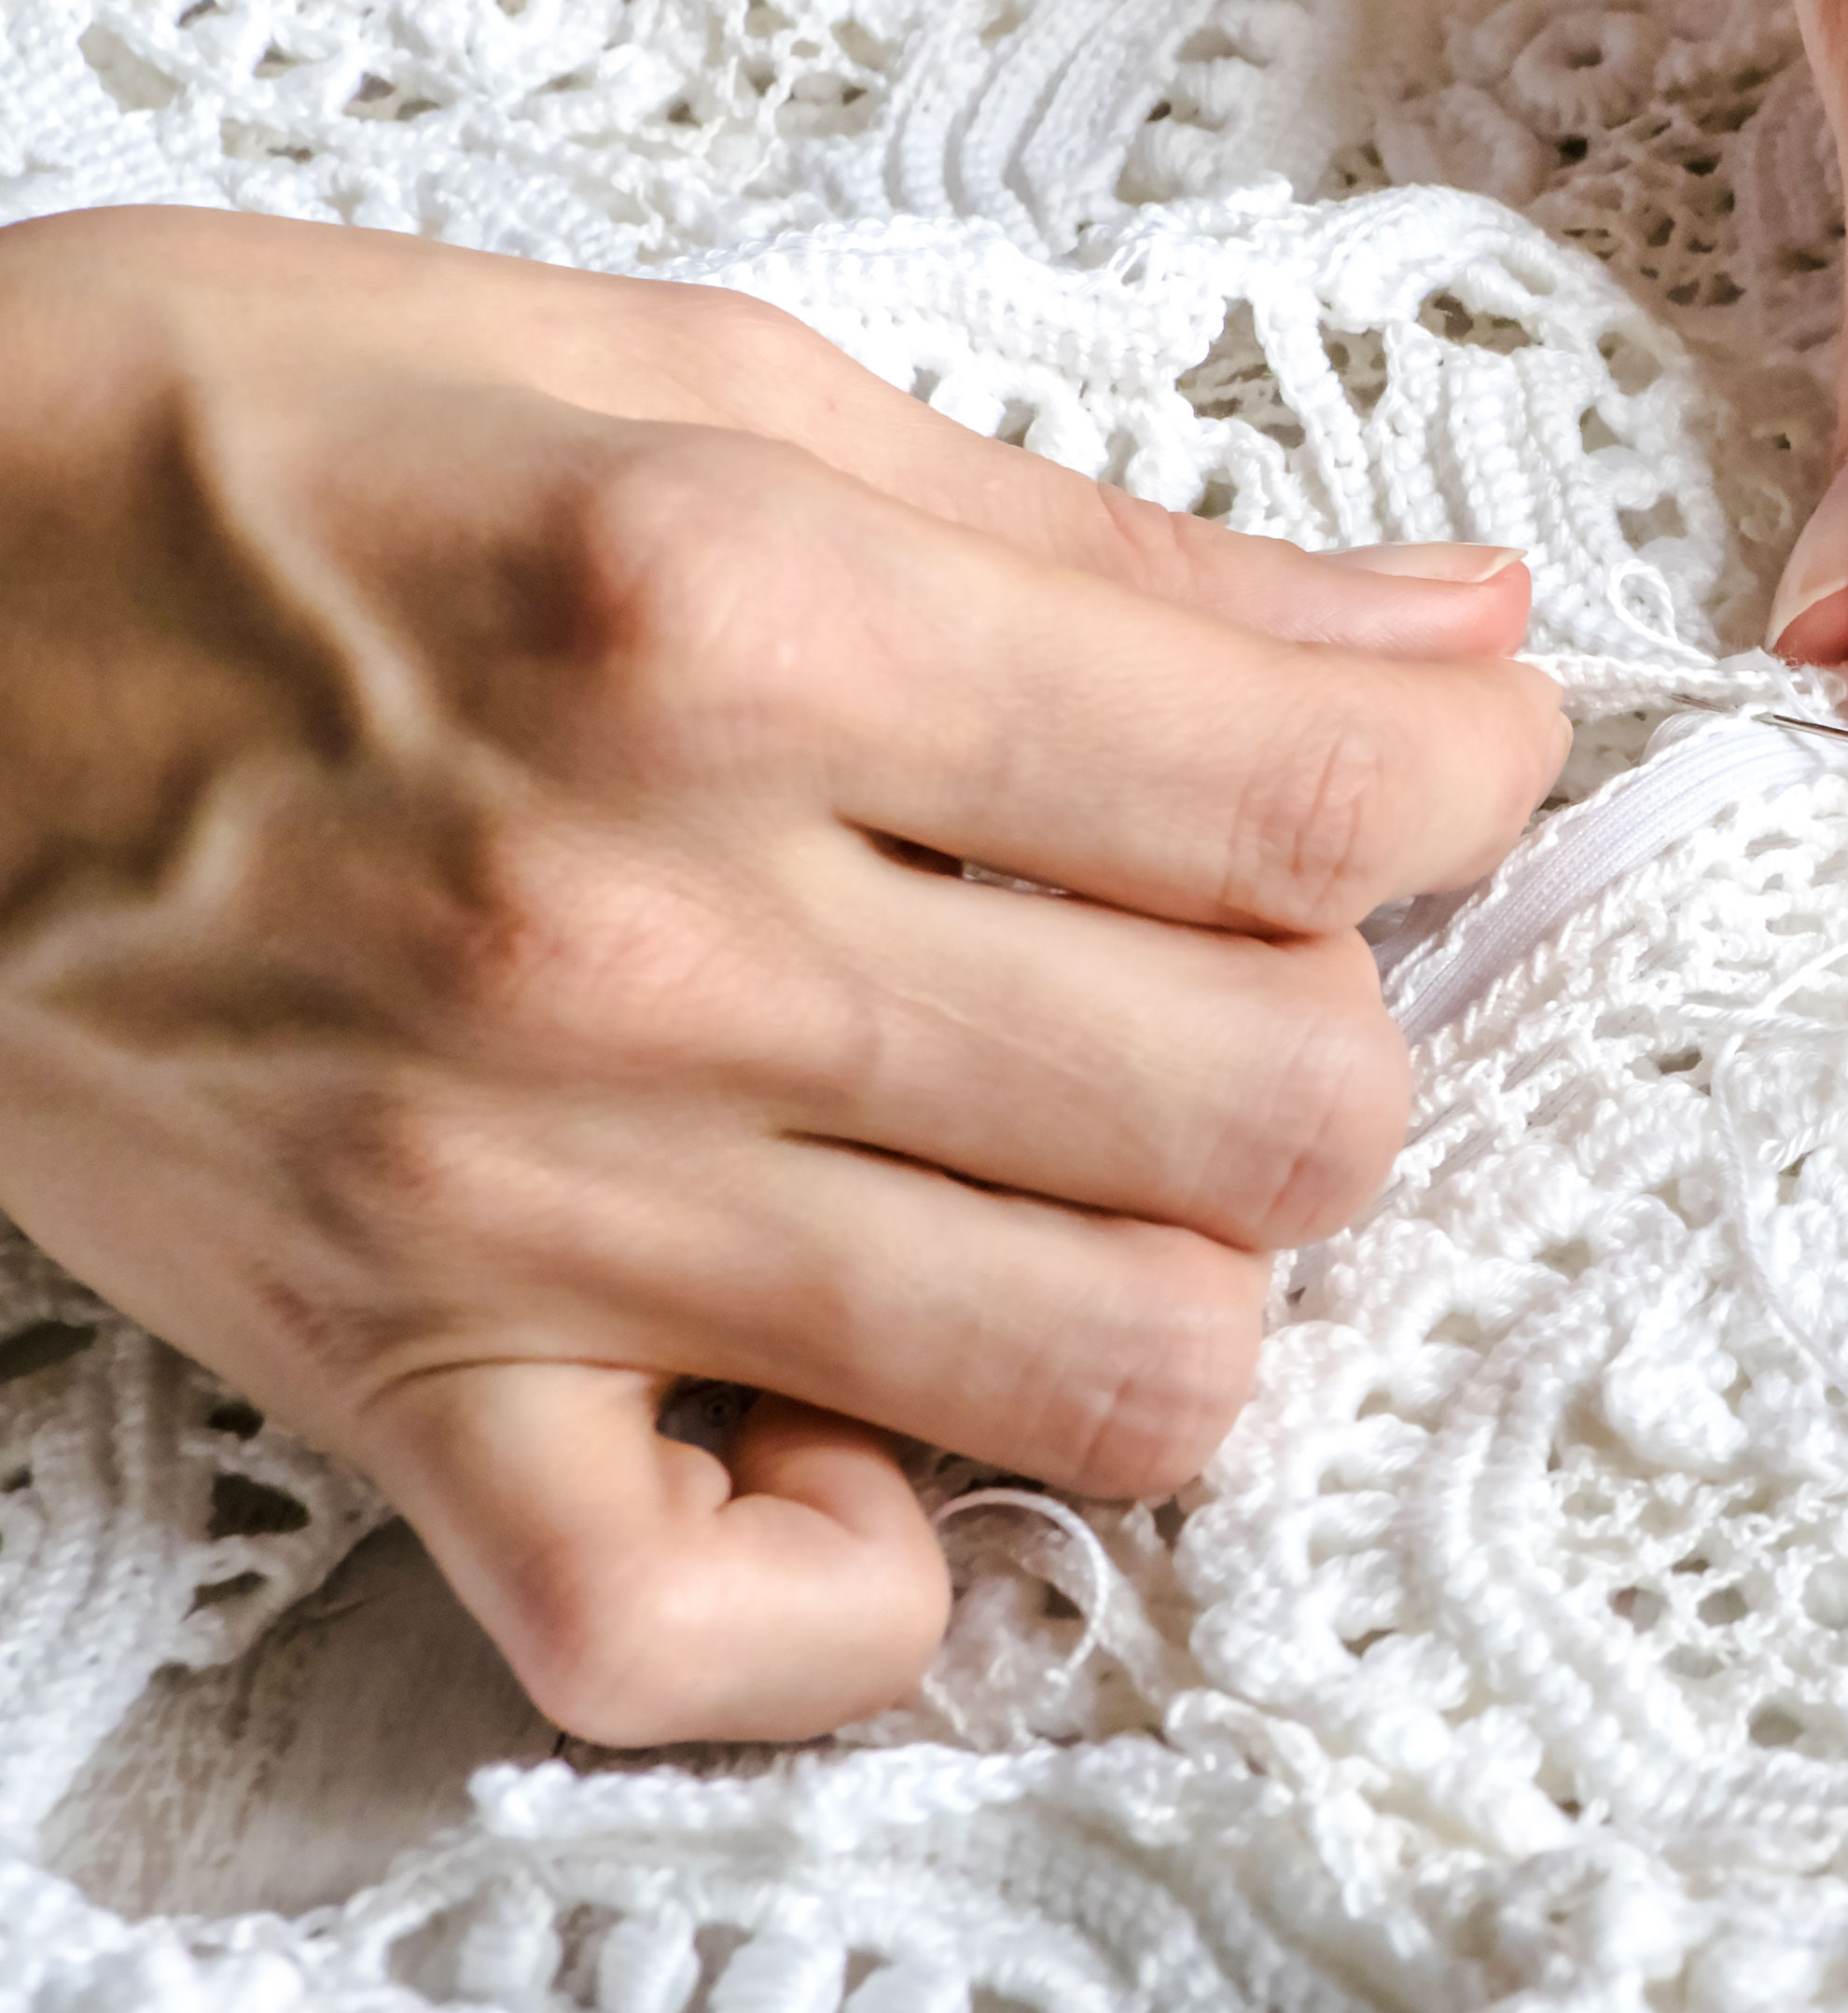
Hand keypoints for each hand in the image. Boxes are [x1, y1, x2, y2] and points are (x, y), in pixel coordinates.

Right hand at [0, 209, 1567, 1743]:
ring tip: (1060, 1159)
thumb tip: (1445, 633)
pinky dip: (853, 1573)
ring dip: (1169, 1273)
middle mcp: (655, 936)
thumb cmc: (209, 458)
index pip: (1320, 806)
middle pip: (1287, 1120)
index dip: (1473, 781)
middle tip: (1216, 959)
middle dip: (1330, 1035)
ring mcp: (522, 1202)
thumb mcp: (685, 377)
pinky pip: (724, 1634)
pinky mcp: (392, 1392)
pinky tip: (854, 1404)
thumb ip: (1109, 544)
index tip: (1447, 759)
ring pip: (1126, 1377)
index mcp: (745, 625)